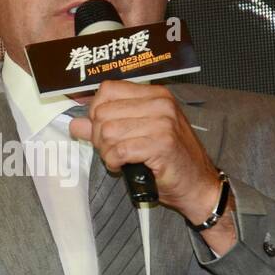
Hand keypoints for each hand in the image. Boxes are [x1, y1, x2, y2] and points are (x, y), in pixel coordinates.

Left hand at [67, 80, 221, 221]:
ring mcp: (162, 123)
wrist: (199, 184)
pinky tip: (123, 166)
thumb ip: (105, 126)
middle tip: (112, 150)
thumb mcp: (137, 136)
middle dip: (99, 136)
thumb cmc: (170, 160)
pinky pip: (118, 151)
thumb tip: (76, 124)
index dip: (96, 112)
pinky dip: (114, 162)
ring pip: (108, 132)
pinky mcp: (161, 144)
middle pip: (103, 112)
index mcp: (155, 95)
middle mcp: (160, 104)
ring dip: (107, 151)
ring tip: (119, 159)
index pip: (107, 90)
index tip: (103, 130)